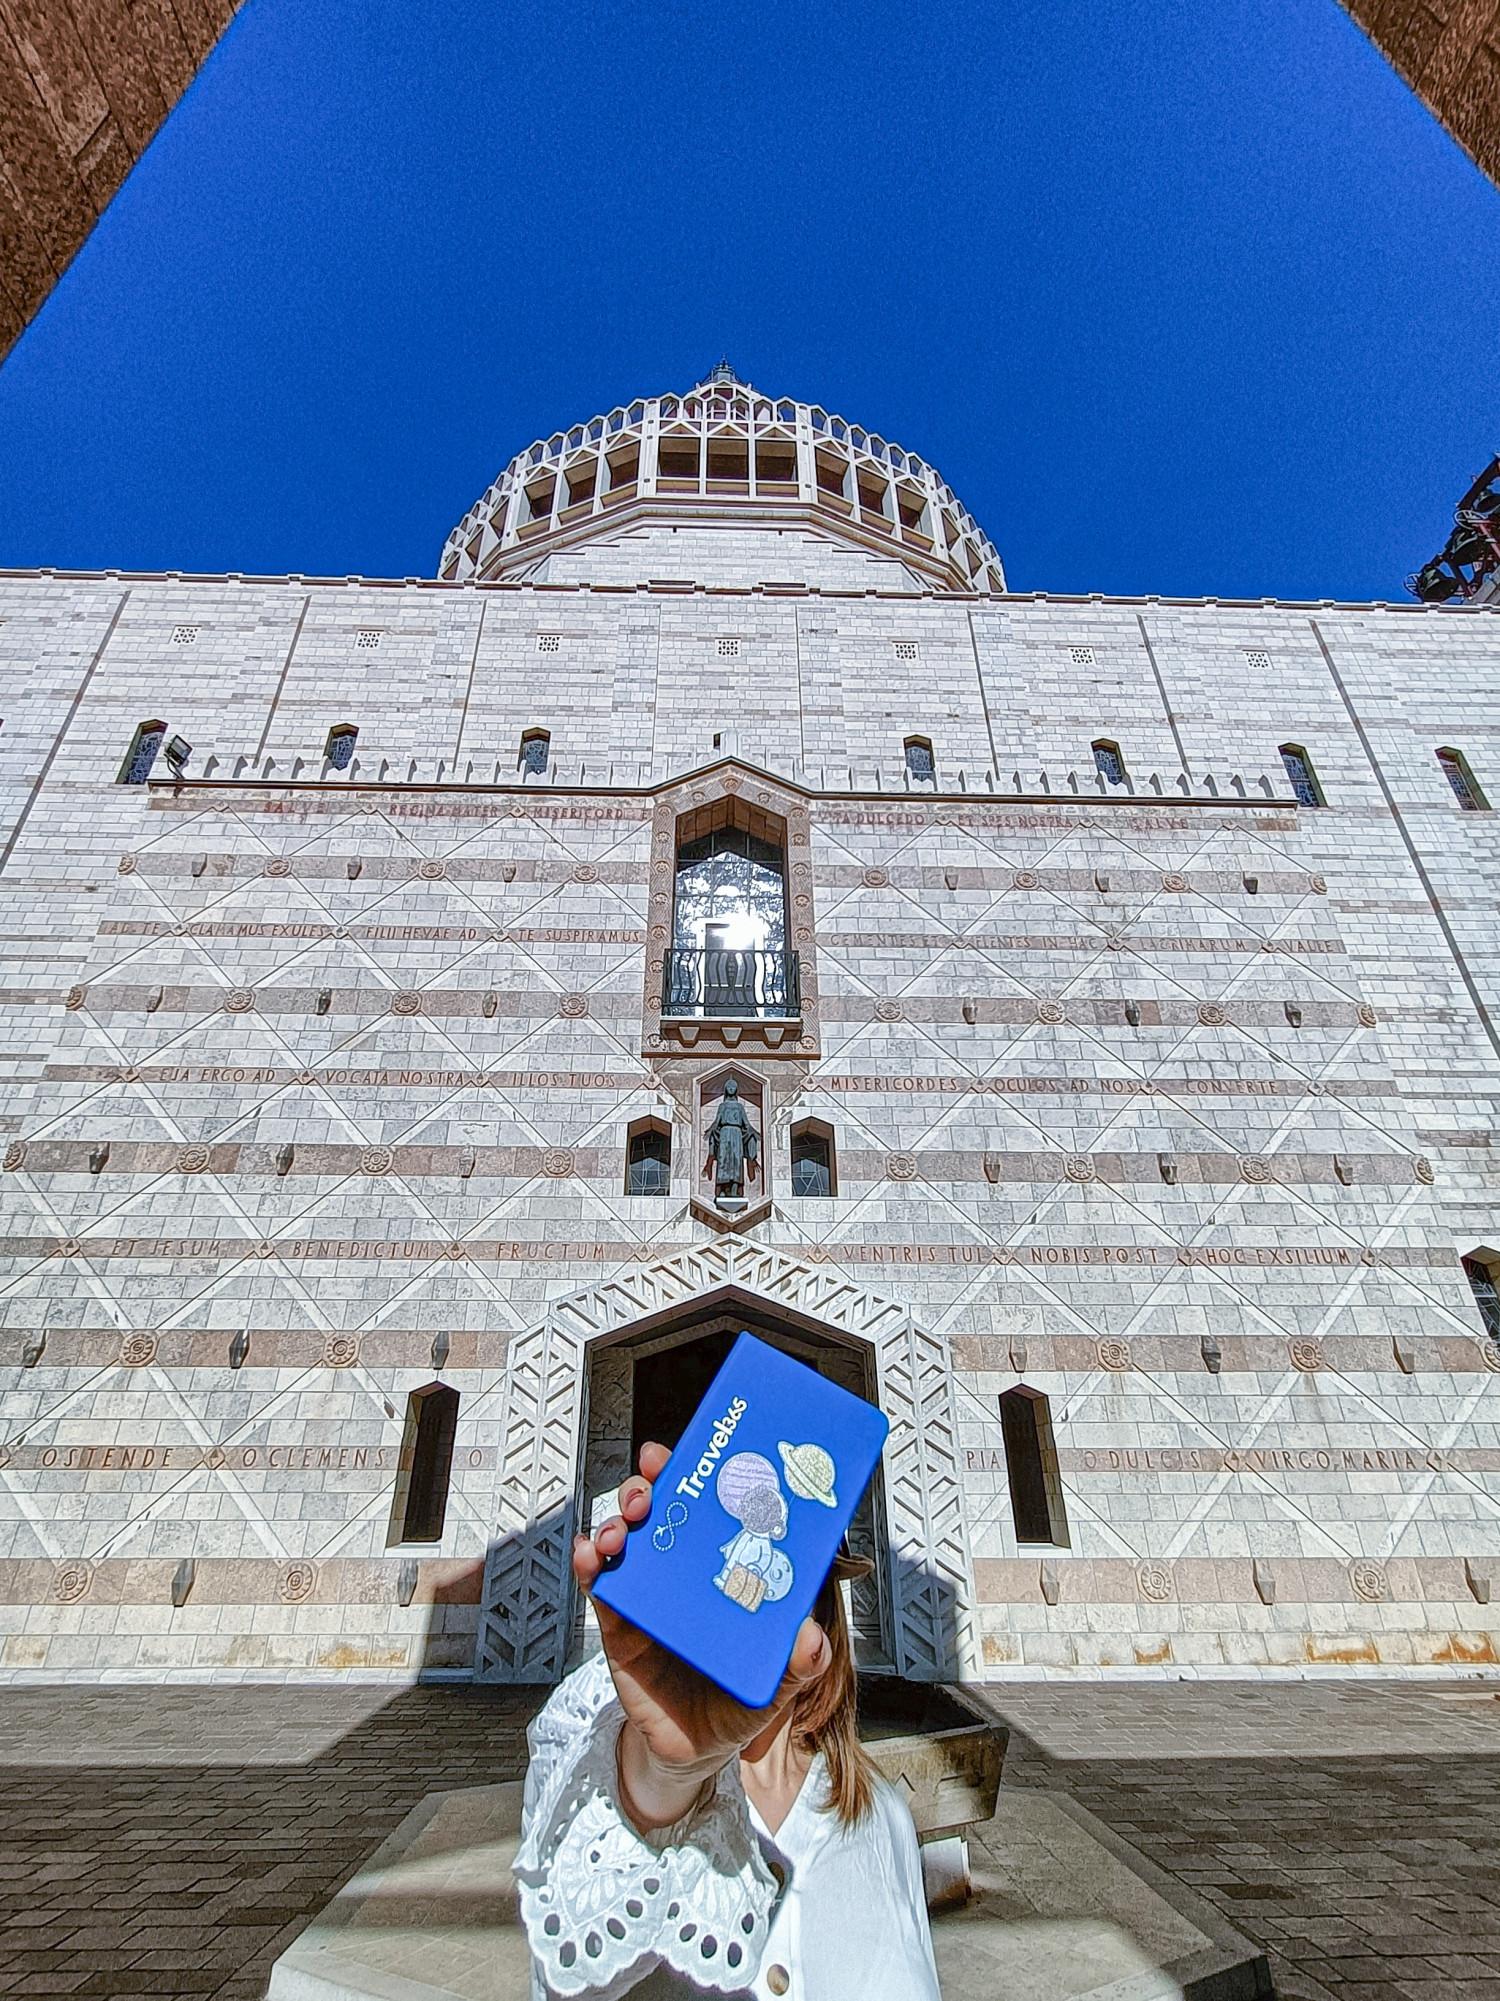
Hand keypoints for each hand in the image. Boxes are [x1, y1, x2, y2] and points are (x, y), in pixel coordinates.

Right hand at [574, 1441, 831, 1831]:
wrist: (693, 1755)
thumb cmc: (737, 1702)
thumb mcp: (777, 1684)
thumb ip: (799, 1664)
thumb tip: (811, 1637)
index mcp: (721, 1571)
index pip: (712, 1511)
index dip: (703, 1475)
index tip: (701, 1449)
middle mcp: (682, 1573)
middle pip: (663, 1510)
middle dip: (654, 1482)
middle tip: (656, 1473)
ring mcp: (649, 1595)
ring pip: (628, 1537)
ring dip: (621, 1517)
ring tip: (625, 1522)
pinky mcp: (619, 1625)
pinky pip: (602, 1586)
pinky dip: (591, 1565)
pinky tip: (591, 1554)